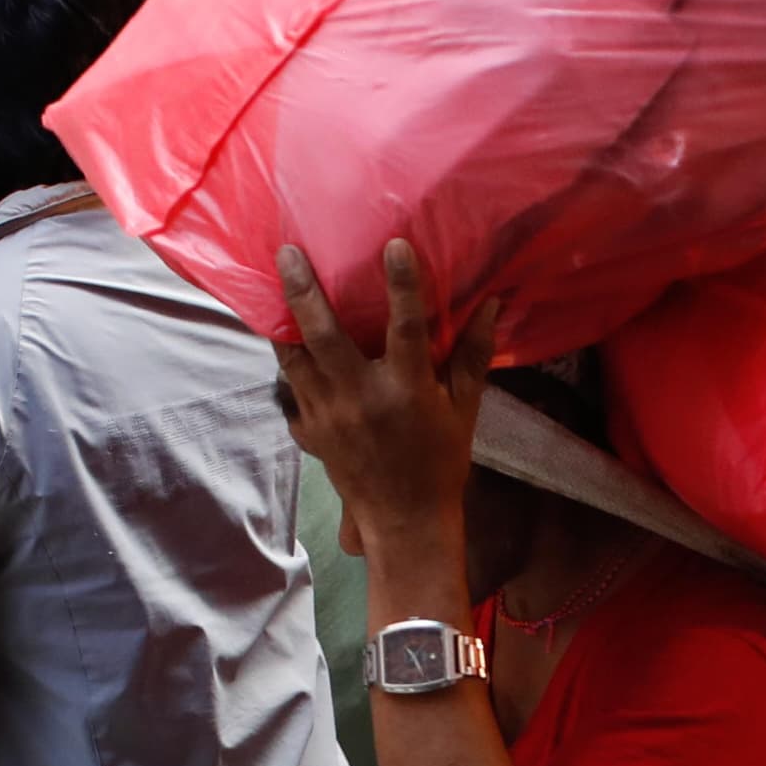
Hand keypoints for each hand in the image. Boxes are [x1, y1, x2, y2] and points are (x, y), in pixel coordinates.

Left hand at [274, 241, 499, 553]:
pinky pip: (292, 388)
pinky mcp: (310, 431)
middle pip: (324, 336)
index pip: (406, 327)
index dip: (402, 285)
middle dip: (304, 291)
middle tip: (288, 253)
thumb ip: (473, 355)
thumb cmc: (440, 461)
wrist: (404, 521)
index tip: (394, 245)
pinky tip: (284, 340)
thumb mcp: (464, 409)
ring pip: (294, 359)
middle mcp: (361, 398)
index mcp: (406, 390)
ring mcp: (329, 415)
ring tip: (274, 286)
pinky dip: (288, 363)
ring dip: (283, 321)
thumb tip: (491, 304)